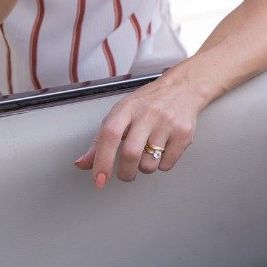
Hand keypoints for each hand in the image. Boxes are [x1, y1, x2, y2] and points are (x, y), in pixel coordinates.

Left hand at [73, 69, 205, 187]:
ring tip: (147, 154)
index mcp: (127, 107)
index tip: (99, 180)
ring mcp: (167, 123)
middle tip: (125, 174)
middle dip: (125, 173)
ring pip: (149, 164)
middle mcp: (148, 114)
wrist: (184, 87)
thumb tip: (82, 164)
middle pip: (131, 154)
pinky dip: (161, 165)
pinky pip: (166, 164)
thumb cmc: (148, 103)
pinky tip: (162, 150)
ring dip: (144, 168)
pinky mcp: (184, 133)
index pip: (110, 134)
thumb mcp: (121, 113)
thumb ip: (101, 140)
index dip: (102, 160)